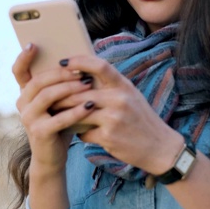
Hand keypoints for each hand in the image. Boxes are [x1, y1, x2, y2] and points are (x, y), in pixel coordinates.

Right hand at [12, 43, 95, 171]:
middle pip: (39, 81)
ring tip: (88, 84)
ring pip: (48, 96)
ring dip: (70, 88)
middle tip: (80, 69)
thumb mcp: (58, 102)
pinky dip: (76, 111)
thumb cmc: (59, 123)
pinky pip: (59, 117)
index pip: (19, 71)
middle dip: (61, 73)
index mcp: (26, 93)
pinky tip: (90, 106)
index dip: (23, 57)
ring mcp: (28, 118)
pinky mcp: (39, 132)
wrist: (52, 156)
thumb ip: (61, 84)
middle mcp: (22, 103)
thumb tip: (80, 61)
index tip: (33, 44)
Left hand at [52, 54, 185, 175]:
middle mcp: (120, 99)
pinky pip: (84, 132)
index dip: (79, 61)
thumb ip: (110, 86)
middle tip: (49, 95)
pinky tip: (78, 133)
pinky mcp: (109, 136)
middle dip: (62, 95)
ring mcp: (114, 118)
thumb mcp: (131, 96)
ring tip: (56, 113)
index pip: (100, 65)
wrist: (160, 147)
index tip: (63, 62)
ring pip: (79, 112)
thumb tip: (82, 77)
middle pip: (81, 92)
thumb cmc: (141, 119)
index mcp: (124, 86)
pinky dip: (79, 133)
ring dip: (66, 114)